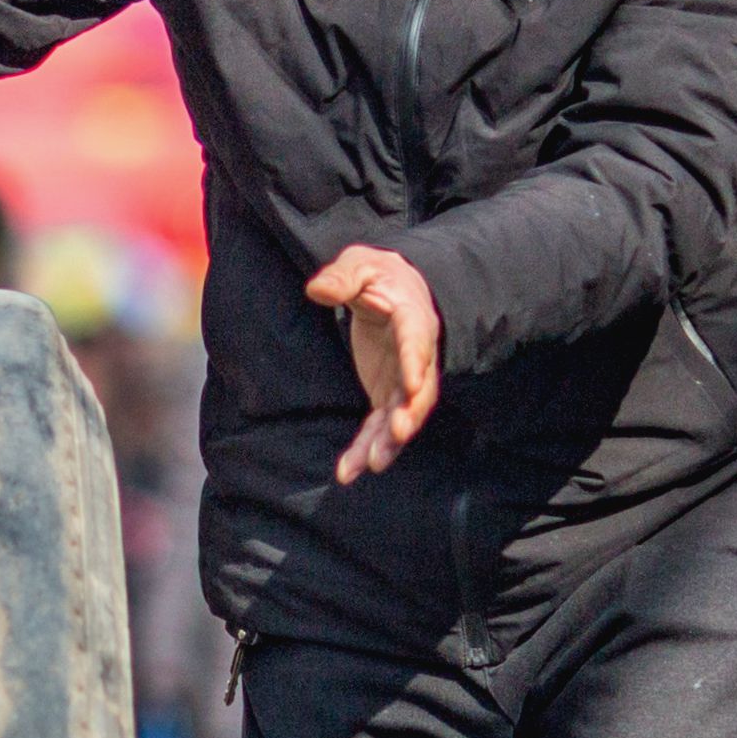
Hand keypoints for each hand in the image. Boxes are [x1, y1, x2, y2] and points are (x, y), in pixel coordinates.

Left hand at [305, 244, 442, 480]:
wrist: (393, 291)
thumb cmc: (376, 276)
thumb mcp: (358, 265)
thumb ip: (341, 277)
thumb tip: (317, 289)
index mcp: (411, 317)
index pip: (416, 341)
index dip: (416, 363)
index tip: (412, 385)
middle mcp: (414, 356)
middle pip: (418, 390)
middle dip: (409, 413)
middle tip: (397, 433)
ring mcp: (403, 381)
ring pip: (401, 416)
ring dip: (388, 442)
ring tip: (371, 464)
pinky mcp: (387, 397)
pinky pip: (379, 428)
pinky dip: (365, 449)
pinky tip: (347, 472)